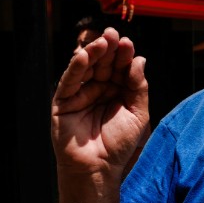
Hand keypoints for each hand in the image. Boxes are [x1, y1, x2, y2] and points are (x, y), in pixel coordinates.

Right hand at [51, 27, 151, 175]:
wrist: (99, 167)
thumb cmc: (119, 144)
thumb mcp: (137, 113)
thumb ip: (138, 87)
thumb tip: (140, 59)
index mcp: (117, 91)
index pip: (121, 68)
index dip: (124, 56)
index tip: (129, 44)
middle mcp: (99, 89)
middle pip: (104, 63)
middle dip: (109, 49)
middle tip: (114, 35)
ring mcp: (80, 93)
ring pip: (87, 67)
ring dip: (94, 53)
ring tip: (103, 42)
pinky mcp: (64, 101)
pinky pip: (69, 80)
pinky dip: (76, 67)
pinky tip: (84, 55)